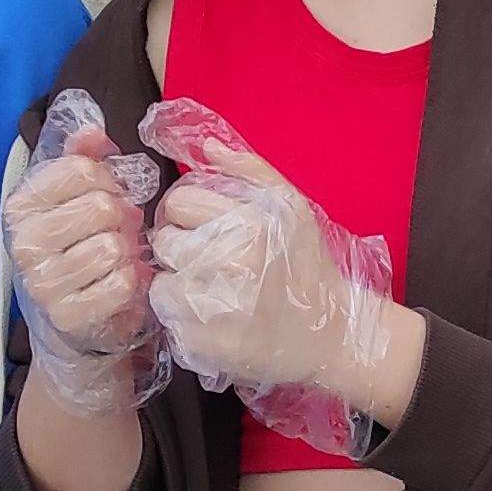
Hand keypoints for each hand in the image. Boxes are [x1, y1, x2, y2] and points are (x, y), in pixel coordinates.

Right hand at [5, 121, 157, 404]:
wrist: (73, 323)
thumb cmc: (78, 250)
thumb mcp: (74, 200)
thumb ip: (82, 160)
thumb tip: (92, 131)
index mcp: (20, 206)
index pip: (81, 169)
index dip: (108, 181)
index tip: (105, 198)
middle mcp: (24, 243)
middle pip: (101, 206)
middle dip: (121, 218)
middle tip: (117, 233)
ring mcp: (42, 282)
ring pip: (112, 245)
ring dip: (127, 251)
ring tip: (118, 258)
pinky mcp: (68, 315)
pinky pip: (121, 282)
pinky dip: (132, 281)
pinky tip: (120, 283)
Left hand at [150, 146, 396, 395]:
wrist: (331, 333)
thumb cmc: (308, 267)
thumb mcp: (291, 207)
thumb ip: (250, 170)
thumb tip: (207, 146)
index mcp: (249, 225)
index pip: (178, 204)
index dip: (186, 215)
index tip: (202, 229)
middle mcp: (230, 264)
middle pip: (164, 243)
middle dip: (181, 250)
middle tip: (210, 263)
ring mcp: (216, 307)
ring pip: (160, 284)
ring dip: (179, 286)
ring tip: (212, 291)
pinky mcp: (205, 343)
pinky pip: (170, 321)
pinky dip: (185, 320)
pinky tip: (214, 318)